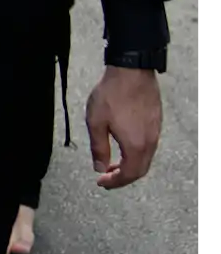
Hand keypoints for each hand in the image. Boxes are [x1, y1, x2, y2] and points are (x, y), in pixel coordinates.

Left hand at [86, 66, 161, 188]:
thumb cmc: (112, 95)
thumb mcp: (96, 123)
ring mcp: (156, 132)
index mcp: (136, 145)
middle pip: (140, 169)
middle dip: (123, 177)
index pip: (129, 174)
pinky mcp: (156, 122)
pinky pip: (148, 147)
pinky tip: (122, 146)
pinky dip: (135, 154)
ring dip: (129, 165)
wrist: (132, 71)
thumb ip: (98, 148)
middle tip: (106, 177)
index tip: (101, 182)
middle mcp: (150, 142)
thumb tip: (99, 168)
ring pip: (146, 158)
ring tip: (111, 163)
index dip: (115, 182)